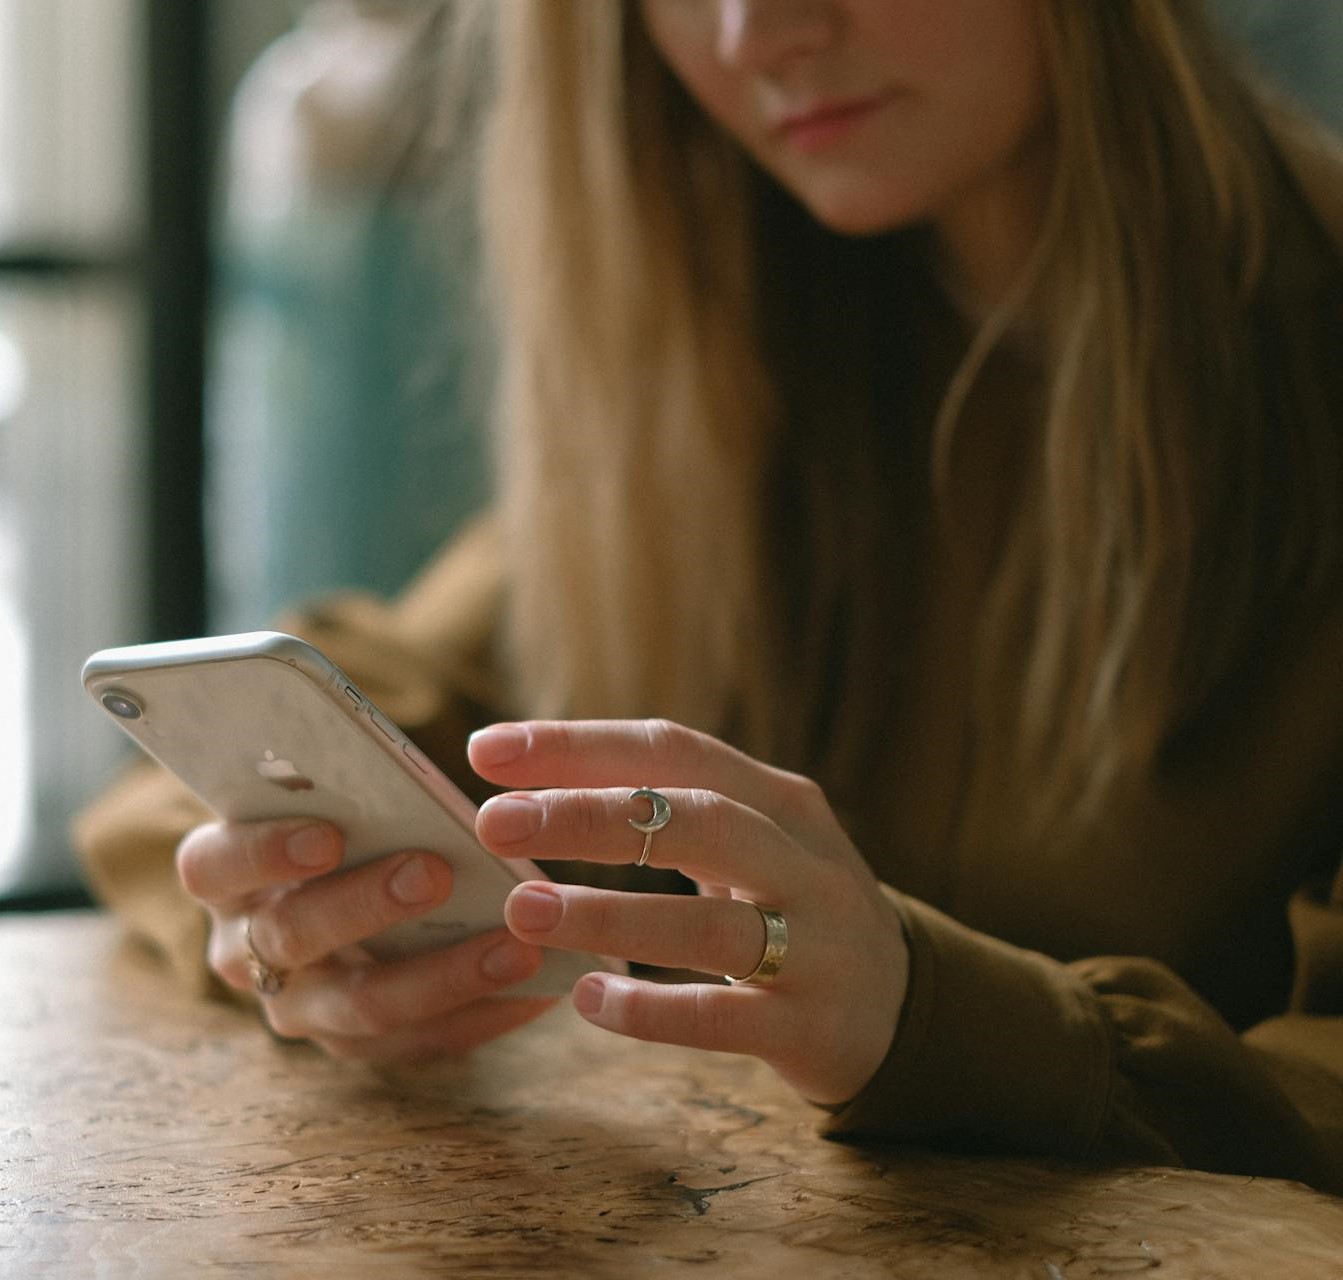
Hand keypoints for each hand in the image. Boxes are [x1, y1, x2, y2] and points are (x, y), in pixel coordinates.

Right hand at [175, 819, 556, 1061]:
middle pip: (292, 936)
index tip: (329, 834)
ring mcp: (299, 1007)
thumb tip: (413, 767)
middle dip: (366, 904)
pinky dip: (482, 1014)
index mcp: (224, 874)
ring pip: (360, 1006)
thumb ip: (353, 788)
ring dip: (443, 974)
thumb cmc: (350, 819)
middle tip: (435, 872)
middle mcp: (245, 949)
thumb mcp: (336, 797)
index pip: (213, 865)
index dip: (265, 851)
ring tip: (516, 945)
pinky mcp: (358, 1044)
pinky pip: (418, 1042)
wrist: (356, 890)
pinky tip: (538, 989)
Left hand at [471, 719, 908, 1104]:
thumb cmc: (790, 906)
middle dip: (590, 814)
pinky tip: (588, 999)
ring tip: (523, 911)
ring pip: (709, 924)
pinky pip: (724, 1017)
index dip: (580, 744)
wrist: (899, 1003)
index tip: (487, 749)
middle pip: (698, 819)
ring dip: (610, 914)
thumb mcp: (751, 840)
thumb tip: (530, 793)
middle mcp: (804, 860)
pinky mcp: (811, 1024)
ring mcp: (816, 944)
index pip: (674, 749)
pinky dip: (652, 1009)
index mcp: (779, 799)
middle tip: (493, 819)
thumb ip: (667, 812)